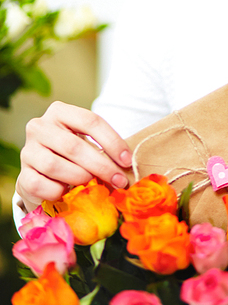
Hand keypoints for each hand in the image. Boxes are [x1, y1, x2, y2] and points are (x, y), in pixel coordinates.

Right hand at [16, 101, 131, 211]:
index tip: (127, 161)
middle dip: (101, 166)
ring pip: (55, 166)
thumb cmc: (72, 155)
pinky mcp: (23, 175)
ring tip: (92, 184)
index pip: (90, 121)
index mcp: (59, 112)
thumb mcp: (86, 143)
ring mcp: (28, 151)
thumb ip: (102, 150)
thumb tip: (125, 166)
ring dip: (80, 178)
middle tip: (119, 180)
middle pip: (74, 146)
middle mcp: (39, 127)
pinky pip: (42, 186)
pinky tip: (67, 193)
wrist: (42, 174)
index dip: (112, 141)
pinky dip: (59, 192)